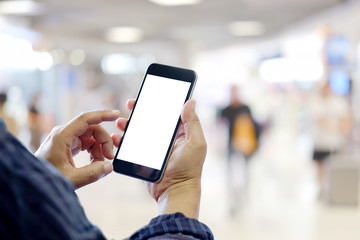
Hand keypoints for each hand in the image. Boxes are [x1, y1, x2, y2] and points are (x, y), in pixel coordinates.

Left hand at [35, 110, 120, 188]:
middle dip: (104, 141)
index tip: (117, 115)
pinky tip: (94, 163)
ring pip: (91, 137)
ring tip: (100, 164)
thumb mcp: (70, 179)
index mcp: (62, 136)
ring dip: (100, 148)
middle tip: (110, 157)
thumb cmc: (44, 180)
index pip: (85, 119)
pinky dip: (94, 152)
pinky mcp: (67, 146)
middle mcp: (64, 134)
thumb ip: (92, 173)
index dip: (102, 115)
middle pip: (92, 129)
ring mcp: (65, 140)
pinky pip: (86, 144)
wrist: (31, 185)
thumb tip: (109, 167)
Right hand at [115, 99, 206, 218]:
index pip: (168, 112)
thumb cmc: (189, 169)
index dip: (158, 102)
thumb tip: (190, 101)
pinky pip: (132, 146)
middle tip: (130, 103)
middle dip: (140, 110)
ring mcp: (154, 148)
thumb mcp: (196, 143)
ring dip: (128, 124)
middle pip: (151, 119)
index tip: (149, 93)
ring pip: (139, 131)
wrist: (175, 192)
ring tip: (120, 122)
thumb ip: (193, 122)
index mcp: (180, 132)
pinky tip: (117, 138)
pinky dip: (123, 141)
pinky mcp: (144, 158)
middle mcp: (166, 138)